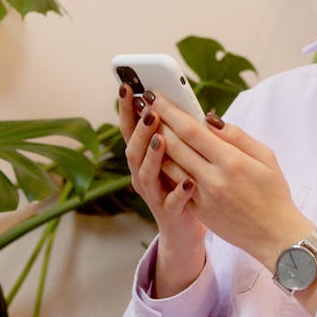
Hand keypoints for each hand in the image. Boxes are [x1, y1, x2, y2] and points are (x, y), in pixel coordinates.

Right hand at [117, 85, 205, 295]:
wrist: (184, 229)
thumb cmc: (181, 184)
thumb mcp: (173, 155)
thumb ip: (171, 132)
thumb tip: (175, 99)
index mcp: (142, 157)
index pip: (129, 128)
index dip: (127, 108)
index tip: (128, 86)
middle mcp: (141, 175)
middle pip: (133, 150)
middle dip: (140, 129)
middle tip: (150, 110)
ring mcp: (153, 195)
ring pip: (146, 175)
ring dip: (153, 156)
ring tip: (162, 139)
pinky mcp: (170, 213)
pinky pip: (172, 203)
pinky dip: (179, 192)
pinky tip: (189, 181)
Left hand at [147, 95, 312, 270]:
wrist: (275, 235)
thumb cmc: (273, 192)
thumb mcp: (266, 157)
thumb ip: (237, 136)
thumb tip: (210, 119)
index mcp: (232, 162)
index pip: (192, 131)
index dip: (171, 112)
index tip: (158, 97)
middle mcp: (214, 179)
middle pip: (174, 146)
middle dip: (157, 123)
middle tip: (146, 107)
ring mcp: (203, 198)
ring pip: (169, 166)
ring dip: (156, 144)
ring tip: (148, 127)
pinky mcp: (198, 211)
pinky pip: (174, 186)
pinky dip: (164, 168)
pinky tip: (158, 155)